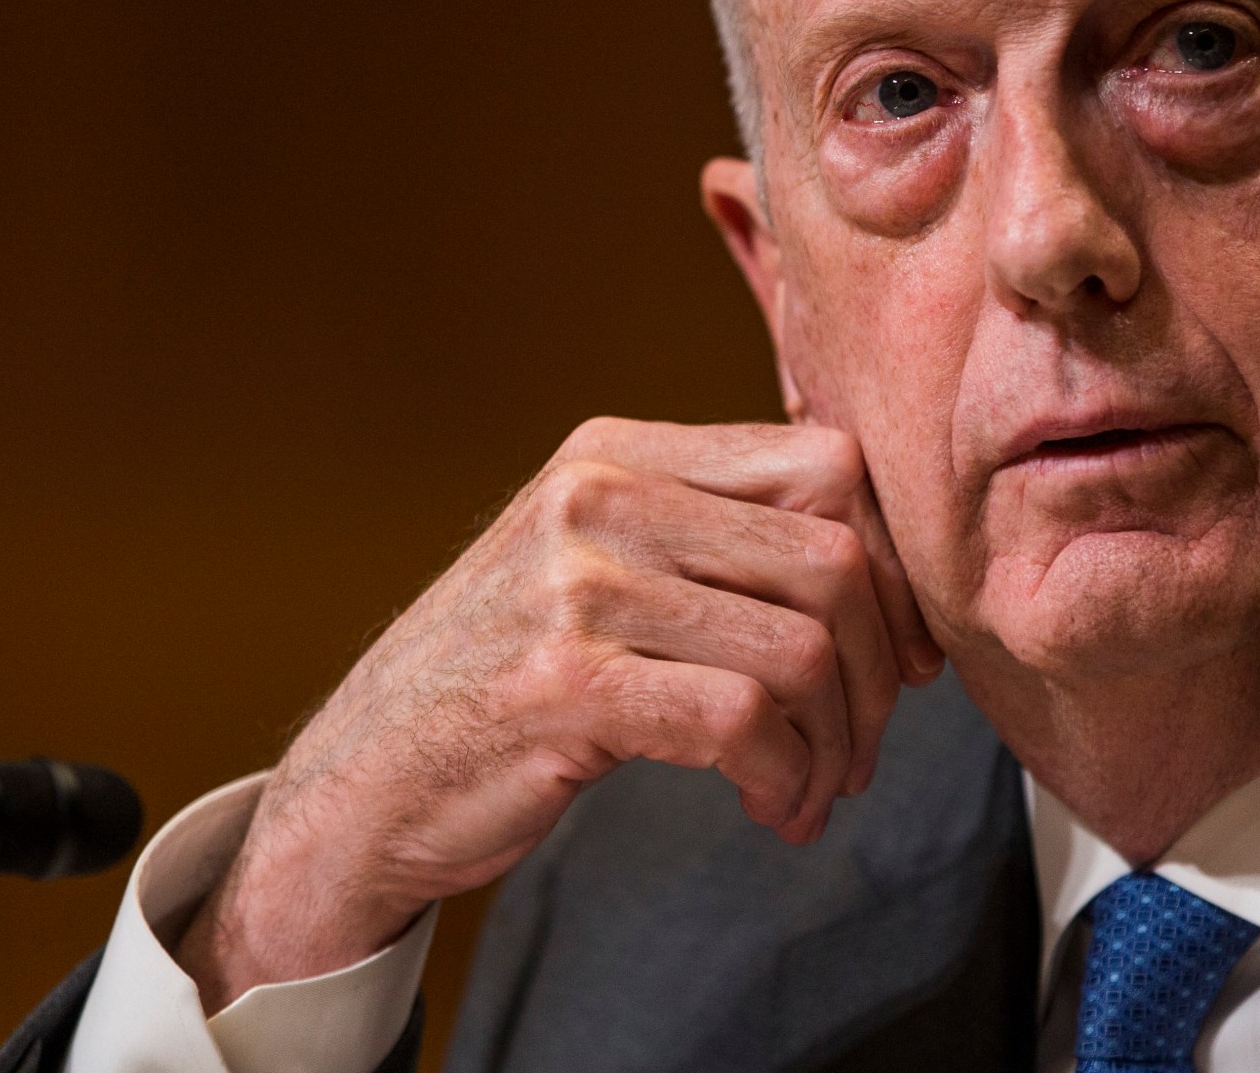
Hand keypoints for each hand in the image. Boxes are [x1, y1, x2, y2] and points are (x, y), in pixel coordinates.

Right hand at [172, 418, 943, 1008]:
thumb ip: (712, 539)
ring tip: (811, 789)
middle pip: (831, 557)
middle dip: (875, 671)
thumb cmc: (503, 682)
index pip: (825, 466)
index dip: (892, 564)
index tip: (899, 651)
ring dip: (835, 742)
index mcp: (616, 450)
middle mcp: (595, 494)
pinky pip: (742, 721)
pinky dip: (784, 778)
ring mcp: (574, 584)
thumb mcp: (600, 568)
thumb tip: (888, 570)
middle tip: (860, 746)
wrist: (360, 783)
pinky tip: (771, 809)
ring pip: (800, 644)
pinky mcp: (564, 683)